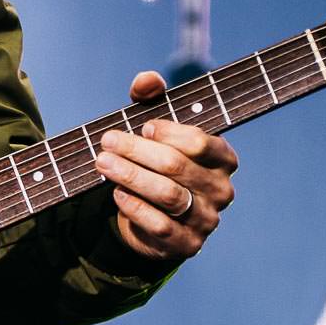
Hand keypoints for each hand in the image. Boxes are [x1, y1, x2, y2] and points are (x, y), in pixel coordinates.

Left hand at [95, 70, 238, 260]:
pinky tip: (117, 193)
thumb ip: (151, 99)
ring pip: (168, 195)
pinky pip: (159, 225)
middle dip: (137, 152)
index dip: (170, 133)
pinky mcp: (187, 244)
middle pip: (177, 166)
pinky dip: (134, 207)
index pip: (202, 142)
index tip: (144, 127)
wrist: (154, 218)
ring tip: (103, 163)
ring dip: (130, 177)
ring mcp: (206, 220)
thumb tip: (146, 80)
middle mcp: (221, 190)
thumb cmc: (159, 163)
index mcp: (223, 159)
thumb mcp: (155, 129)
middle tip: (106, 142)